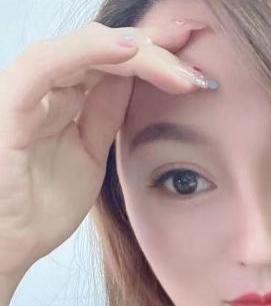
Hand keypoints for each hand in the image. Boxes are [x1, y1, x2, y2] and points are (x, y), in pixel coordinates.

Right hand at [0, 19, 213, 279]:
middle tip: (196, 40)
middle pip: (103, 49)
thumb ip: (105, 115)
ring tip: (177, 63)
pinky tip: (129, 51)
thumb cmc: (40, 208)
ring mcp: (25, 92)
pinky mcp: (10, 106)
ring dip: (136, 51)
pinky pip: (46, 66)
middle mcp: (42, 87)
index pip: (112, 63)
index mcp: (61, 98)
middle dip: (154, 45)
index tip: (197, 62)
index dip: (154, 56)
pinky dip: (88, 52)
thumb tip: (135, 80)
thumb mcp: (89, 156)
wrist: (7, 246)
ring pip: (83, 50)